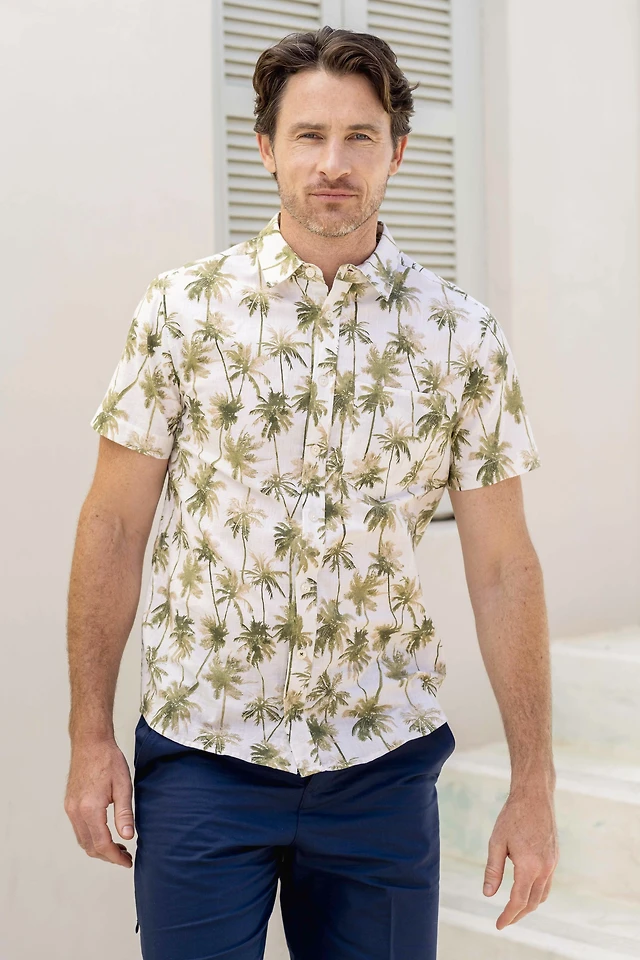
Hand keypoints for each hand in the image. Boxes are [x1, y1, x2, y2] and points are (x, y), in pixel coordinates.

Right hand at [64, 738, 134, 867]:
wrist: (90, 742)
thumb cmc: (109, 760)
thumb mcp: (123, 786)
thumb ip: (125, 814)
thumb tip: (128, 837)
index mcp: (90, 808)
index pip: (102, 844)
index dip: (115, 857)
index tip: (128, 862)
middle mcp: (75, 811)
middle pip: (90, 847)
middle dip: (107, 856)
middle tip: (125, 857)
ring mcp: (70, 808)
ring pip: (83, 840)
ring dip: (99, 848)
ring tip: (118, 847)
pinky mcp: (69, 804)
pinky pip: (79, 829)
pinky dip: (91, 837)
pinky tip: (105, 833)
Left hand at [483, 785, 558, 928]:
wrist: (534, 796)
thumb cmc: (512, 817)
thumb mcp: (496, 842)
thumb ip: (493, 870)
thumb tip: (488, 895)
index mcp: (529, 866)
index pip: (518, 901)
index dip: (508, 915)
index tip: (498, 925)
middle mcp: (545, 868)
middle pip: (532, 903)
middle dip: (518, 915)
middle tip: (504, 921)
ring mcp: (552, 863)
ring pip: (542, 895)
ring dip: (529, 906)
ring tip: (514, 910)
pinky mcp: (555, 857)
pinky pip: (547, 884)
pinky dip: (536, 893)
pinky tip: (526, 890)